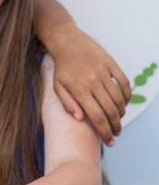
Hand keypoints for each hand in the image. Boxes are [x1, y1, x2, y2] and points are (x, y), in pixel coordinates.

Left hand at [51, 24, 130, 145]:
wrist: (66, 42)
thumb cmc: (60, 68)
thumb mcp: (57, 87)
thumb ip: (68, 104)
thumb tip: (80, 119)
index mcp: (79, 90)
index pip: (96, 117)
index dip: (104, 131)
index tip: (109, 141)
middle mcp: (93, 82)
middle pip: (110, 110)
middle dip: (115, 126)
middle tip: (115, 133)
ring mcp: (103, 72)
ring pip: (119, 98)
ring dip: (121, 113)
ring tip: (118, 120)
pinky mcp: (111, 64)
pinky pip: (125, 83)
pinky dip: (127, 95)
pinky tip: (124, 103)